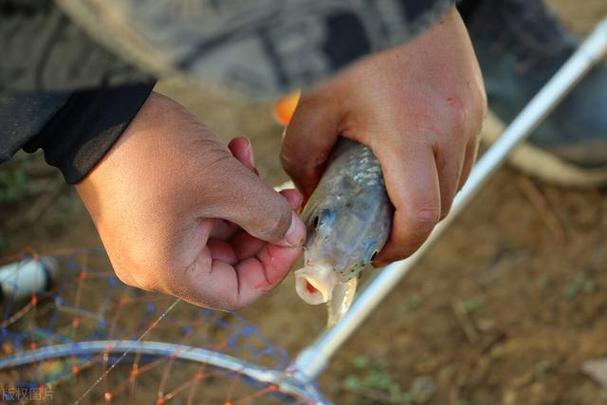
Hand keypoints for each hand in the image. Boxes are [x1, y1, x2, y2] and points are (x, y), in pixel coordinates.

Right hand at [77, 92, 304, 309]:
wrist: (96, 109)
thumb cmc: (157, 151)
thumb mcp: (226, 184)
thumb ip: (269, 217)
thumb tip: (295, 236)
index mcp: (168, 271)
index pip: (237, 292)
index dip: (273, 266)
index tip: (294, 232)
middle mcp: (153, 265)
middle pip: (229, 261)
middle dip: (262, 224)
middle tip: (285, 193)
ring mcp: (147, 240)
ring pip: (216, 232)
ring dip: (242, 199)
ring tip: (252, 161)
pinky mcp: (146, 215)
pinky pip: (195, 214)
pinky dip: (218, 190)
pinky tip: (232, 153)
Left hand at [281, 8, 485, 264]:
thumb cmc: (348, 49)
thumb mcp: (314, 107)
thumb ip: (304, 160)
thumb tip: (311, 193)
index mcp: (413, 136)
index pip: (421, 216)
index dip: (400, 246)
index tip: (377, 253)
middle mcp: (453, 128)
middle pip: (441, 204)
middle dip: (411, 225)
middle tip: (379, 227)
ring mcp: (470, 111)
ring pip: (457, 179)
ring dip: (428, 195)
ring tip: (393, 192)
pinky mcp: (475, 96)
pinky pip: (463, 149)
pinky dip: (440, 165)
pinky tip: (411, 156)